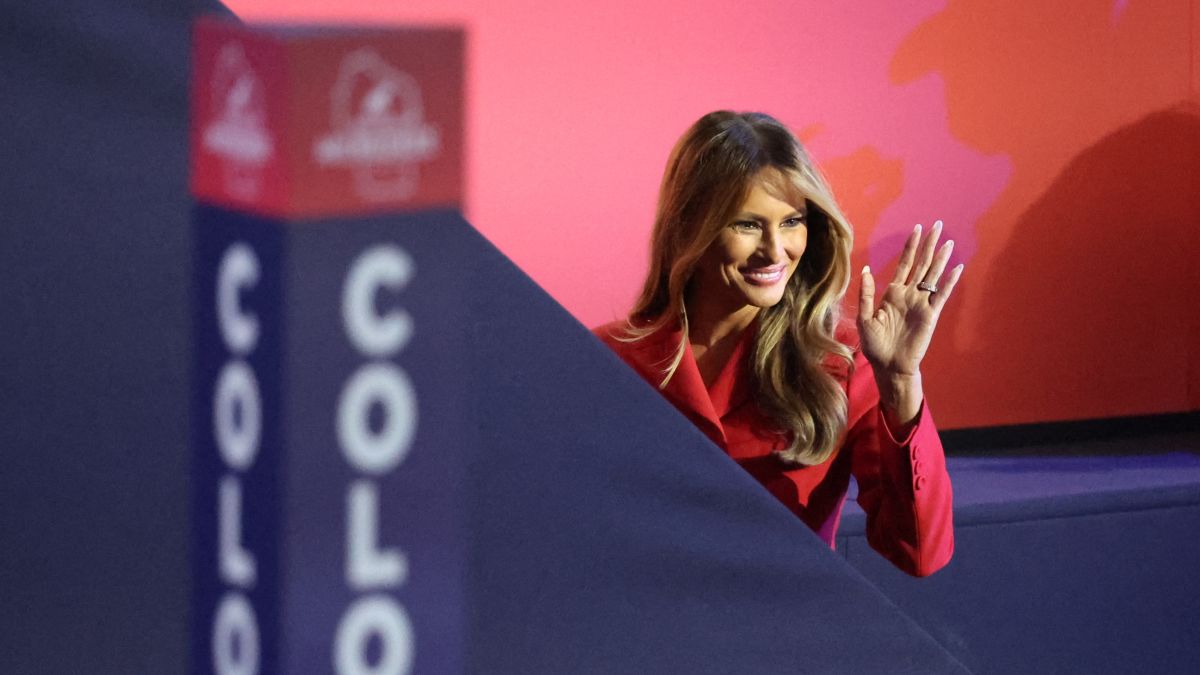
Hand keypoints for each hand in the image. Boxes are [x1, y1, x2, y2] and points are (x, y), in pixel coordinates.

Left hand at [857, 220, 962, 427]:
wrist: (888, 366)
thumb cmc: (875, 345)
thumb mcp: (864, 318)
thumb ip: (866, 294)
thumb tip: (867, 270)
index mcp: (892, 293)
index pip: (904, 264)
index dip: (910, 246)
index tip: (917, 228)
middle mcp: (909, 295)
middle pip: (921, 264)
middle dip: (929, 245)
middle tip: (938, 225)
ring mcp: (921, 304)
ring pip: (933, 276)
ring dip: (940, 259)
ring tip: (948, 241)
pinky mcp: (930, 315)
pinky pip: (941, 295)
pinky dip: (948, 281)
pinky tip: (956, 268)